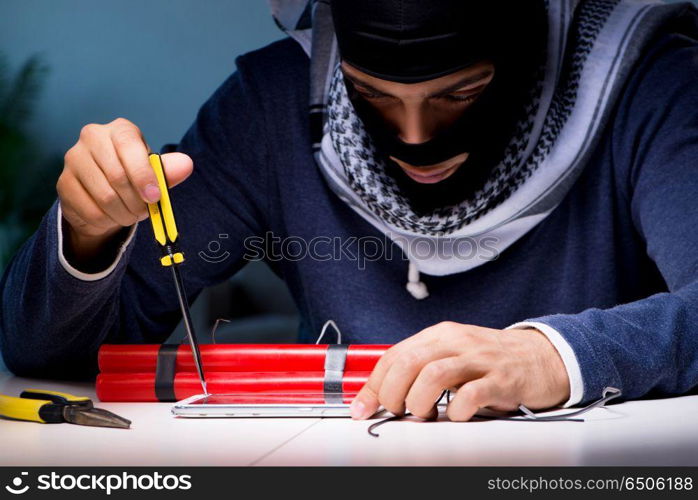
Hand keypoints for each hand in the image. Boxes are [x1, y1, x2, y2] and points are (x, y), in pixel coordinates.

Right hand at [57, 118, 192, 259]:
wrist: (103, 194)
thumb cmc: (133, 178)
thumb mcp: (154, 174)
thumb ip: (168, 171)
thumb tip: (186, 164)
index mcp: (120, 130)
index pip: (128, 145)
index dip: (143, 175)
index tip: (154, 197)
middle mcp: (92, 137)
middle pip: (117, 176)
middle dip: (136, 201)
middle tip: (145, 212)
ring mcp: (74, 159)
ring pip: (105, 197)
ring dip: (124, 214)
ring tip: (131, 215)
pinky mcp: (63, 183)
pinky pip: (91, 211)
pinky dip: (108, 221)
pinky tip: (112, 217)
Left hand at [350, 322, 569, 420]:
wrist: (542, 356)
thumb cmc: (491, 360)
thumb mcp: (452, 354)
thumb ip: (421, 367)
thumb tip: (381, 395)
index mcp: (440, 335)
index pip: (394, 355)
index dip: (374, 384)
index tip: (363, 408)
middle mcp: (457, 341)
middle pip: (409, 362)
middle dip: (393, 393)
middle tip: (397, 411)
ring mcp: (480, 359)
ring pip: (433, 374)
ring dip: (419, 401)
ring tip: (423, 413)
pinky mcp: (502, 379)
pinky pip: (471, 394)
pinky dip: (456, 411)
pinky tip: (456, 415)